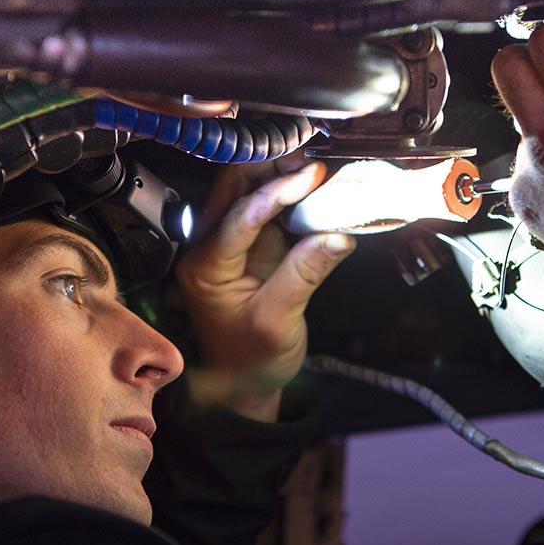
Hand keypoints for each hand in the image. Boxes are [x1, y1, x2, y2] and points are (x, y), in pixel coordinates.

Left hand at [175, 157, 355, 421]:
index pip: (239, 215)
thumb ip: (304, 275)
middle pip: (234, 186)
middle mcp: (209, 247)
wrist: (244, 382)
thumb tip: (337, 234)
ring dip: (281, 173)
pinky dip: (291, 191)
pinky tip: (316, 187)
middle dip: (273, 167)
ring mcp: (231, 241)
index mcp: (205, 267)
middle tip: (315, 162)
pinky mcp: (253, 243)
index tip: (311, 176)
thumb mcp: (278, 322)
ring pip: (249, 188)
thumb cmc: (251, 360)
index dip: (276, 191)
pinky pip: (269, 205)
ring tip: (318, 170)